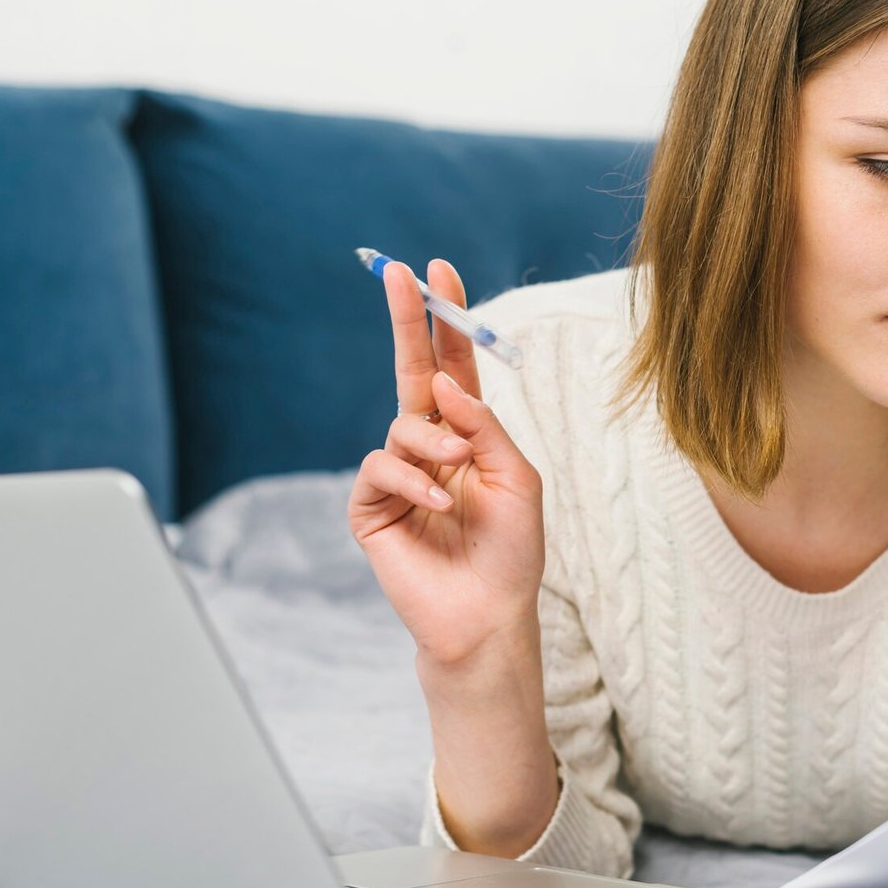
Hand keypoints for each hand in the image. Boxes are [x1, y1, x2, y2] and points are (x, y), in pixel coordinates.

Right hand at [347, 258, 545, 666]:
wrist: (487, 617)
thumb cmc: (512, 553)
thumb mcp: (516, 478)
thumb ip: (484, 427)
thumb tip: (444, 386)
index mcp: (467, 436)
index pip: (452, 367)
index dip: (445, 322)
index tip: (438, 270)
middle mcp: (429, 447)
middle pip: (412, 371)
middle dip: (407, 321)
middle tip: (400, 274)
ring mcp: (398, 475)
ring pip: (400, 424)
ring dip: (432, 439)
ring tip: (457, 471)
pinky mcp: (371, 507)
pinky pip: (380, 467)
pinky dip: (411, 478)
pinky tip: (437, 502)